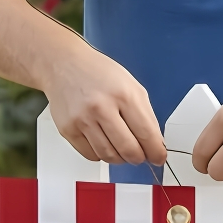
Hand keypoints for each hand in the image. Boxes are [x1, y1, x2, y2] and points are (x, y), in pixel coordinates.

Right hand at [43, 46, 165, 166]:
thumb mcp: (131, 86)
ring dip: (120, 158)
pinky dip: (101, 154)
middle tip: (141, 155)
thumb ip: (145, 115)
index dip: (156, 152)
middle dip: (139, 158)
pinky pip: (91, 155)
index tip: (158, 157)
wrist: (63, 64)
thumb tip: (155, 144)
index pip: (146, 134)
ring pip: (109, 157)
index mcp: (123, 95)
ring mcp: (83, 120)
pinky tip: (104, 142)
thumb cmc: (98, 73)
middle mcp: (102, 108)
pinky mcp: (68, 130)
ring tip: (122, 148)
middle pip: (128, 150)